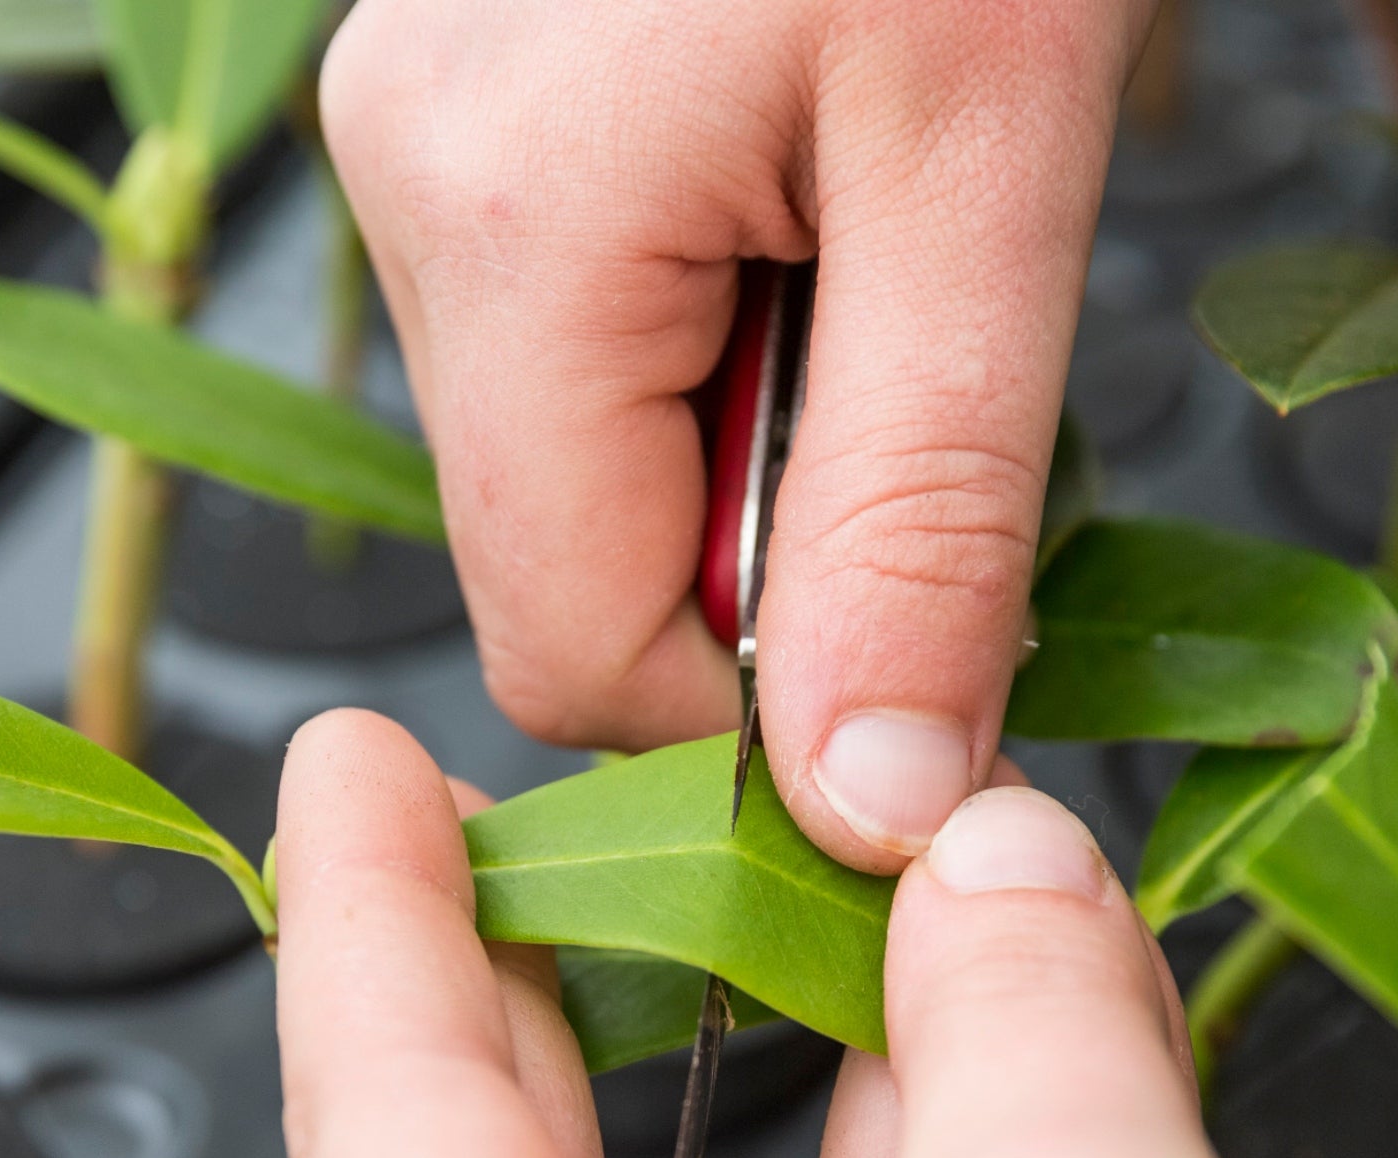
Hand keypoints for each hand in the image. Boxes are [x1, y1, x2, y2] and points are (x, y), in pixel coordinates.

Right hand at [321, 0, 1145, 871]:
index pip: (564, 642)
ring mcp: (416, 137)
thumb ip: (923, 513)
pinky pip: (578, 331)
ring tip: (871, 240)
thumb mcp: (991, 173)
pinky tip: (806, 204)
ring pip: (572, 448)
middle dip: (763, 544)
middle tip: (920, 363)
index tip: (924, 643)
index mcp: (506, 224)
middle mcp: (405, 186)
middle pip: (560, 548)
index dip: (754, 707)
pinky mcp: (469, 112)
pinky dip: (715, 334)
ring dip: (748, 428)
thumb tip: (867, 806)